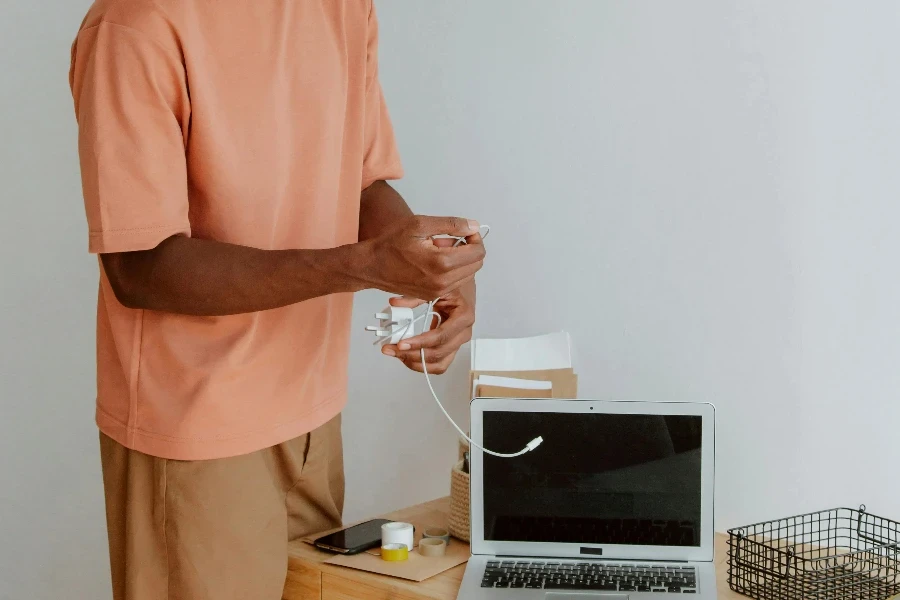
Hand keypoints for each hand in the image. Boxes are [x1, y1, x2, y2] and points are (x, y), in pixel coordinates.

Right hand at [362, 215, 484, 299]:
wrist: (371, 266)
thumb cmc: (391, 243)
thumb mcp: (420, 224)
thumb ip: (451, 225)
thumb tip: (474, 226)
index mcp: (442, 263)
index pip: (478, 252)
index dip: (475, 237)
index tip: (465, 231)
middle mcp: (443, 281)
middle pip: (477, 264)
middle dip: (468, 249)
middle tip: (448, 240)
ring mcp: (438, 292)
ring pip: (468, 274)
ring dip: (460, 260)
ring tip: (438, 250)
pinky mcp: (433, 296)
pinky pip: (455, 282)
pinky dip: (452, 270)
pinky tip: (434, 261)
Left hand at [381, 279, 475, 373]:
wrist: (463, 291)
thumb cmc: (453, 288)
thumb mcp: (435, 288)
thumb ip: (414, 297)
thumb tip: (394, 303)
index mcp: (463, 316)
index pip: (441, 336)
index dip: (420, 342)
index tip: (401, 344)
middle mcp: (463, 333)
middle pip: (439, 353)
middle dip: (413, 354)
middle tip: (391, 349)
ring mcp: (457, 343)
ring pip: (439, 364)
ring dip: (416, 363)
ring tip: (397, 354)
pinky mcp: (450, 348)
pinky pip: (438, 363)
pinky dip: (422, 363)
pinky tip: (407, 356)